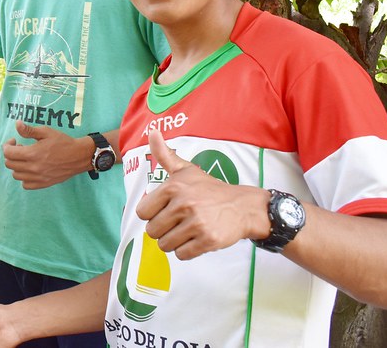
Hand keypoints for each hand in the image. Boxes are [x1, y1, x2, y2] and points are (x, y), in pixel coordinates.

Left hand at [2, 122, 92, 188]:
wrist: (79, 156)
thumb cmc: (63, 142)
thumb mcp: (46, 132)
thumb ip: (29, 130)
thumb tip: (16, 124)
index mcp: (32, 153)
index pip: (8, 153)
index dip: (7, 145)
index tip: (14, 141)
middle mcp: (33, 167)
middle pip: (10, 164)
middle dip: (11, 154)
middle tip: (20, 148)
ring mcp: (38, 178)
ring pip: (16, 175)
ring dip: (17, 166)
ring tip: (25, 158)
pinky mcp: (43, 184)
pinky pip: (25, 185)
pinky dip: (24, 178)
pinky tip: (30, 169)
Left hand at [136, 130, 269, 259]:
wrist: (243, 207)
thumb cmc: (210, 189)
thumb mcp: (186, 170)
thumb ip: (165, 154)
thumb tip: (152, 132)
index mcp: (172, 187)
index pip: (142, 212)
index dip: (152, 215)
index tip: (165, 212)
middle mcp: (183, 204)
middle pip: (152, 231)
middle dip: (163, 230)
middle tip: (177, 223)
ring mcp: (196, 223)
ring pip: (165, 245)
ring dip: (174, 242)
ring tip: (186, 232)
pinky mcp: (208, 240)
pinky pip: (182, 255)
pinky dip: (186, 251)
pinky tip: (195, 240)